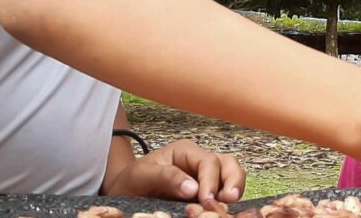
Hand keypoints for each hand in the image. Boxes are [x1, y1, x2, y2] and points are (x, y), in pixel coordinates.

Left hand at [102, 139, 244, 202]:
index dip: (211, 181)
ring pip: (231, 174)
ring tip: (230, 205)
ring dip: (235, 188)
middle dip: (232, 181)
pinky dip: (228, 199)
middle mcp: (198, 160)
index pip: (208, 162)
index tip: (206, 200)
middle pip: (227, 164)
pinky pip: (224, 190)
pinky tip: (224, 208)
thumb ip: (166, 177)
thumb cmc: (131, 181)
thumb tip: (192, 188)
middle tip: (228, 201)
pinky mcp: (205, 190)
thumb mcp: (141, 176)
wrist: (125, 191)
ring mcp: (204, 175)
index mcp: (185, 151)